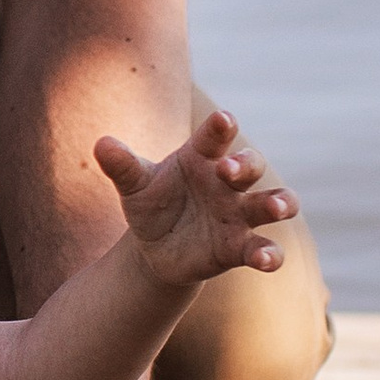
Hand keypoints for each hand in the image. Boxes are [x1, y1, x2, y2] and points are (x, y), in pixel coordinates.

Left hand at [94, 107, 297, 293]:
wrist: (156, 247)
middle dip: (246, 164)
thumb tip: (101, 144)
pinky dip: (269, 254)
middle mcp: (227, 183)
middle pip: (250, 165)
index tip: (223, 119)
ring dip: (279, 202)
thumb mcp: (134, 185)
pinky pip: (262, 248)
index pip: (215, 136)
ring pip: (270, 202)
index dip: (221, 127)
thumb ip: (122, 166)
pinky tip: (267, 260)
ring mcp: (237, 214)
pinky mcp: (239, 247)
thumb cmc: (151, 203)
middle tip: (229, 170)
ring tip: (277, 207)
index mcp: (202, 157)